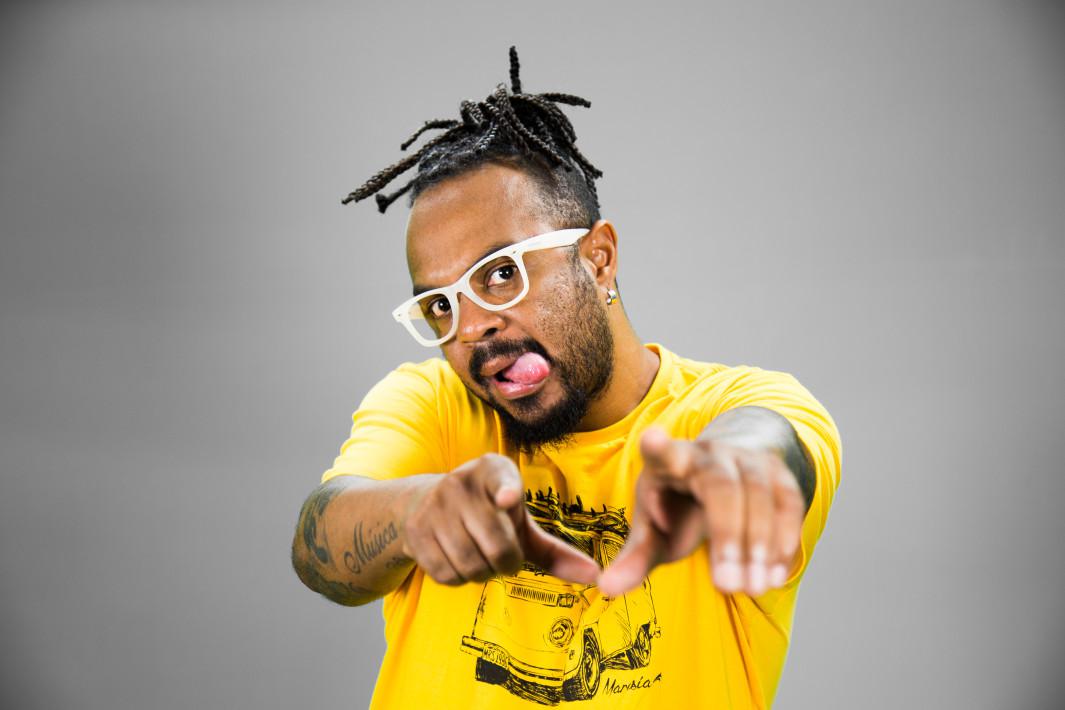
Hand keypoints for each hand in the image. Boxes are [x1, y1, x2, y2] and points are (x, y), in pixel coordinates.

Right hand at [400, 454, 600, 585]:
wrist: (424, 505)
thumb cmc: (488, 515)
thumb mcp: (520, 523)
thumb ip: (555, 551)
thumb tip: (596, 576)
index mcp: (493, 470)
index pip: (502, 479)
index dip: (506, 490)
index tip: (508, 498)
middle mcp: (461, 482)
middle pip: (496, 544)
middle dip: (506, 563)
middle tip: (506, 558)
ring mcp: (435, 506)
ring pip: (470, 563)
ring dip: (482, 574)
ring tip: (481, 558)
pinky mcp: (416, 531)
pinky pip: (445, 574)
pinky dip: (458, 578)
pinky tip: (459, 561)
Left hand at [598, 428, 805, 596]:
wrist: (729, 471)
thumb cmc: (680, 505)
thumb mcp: (654, 528)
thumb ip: (635, 557)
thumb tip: (605, 588)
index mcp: (670, 462)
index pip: (662, 451)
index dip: (658, 447)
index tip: (652, 439)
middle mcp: (710, 453)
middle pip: (721, 487)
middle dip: (727, 536)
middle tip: (727, 585)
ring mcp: (748, 459)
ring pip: (760, 494)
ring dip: (760, 544)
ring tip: (752, 587)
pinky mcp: (778, 473)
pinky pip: (788, 503)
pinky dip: (784, 539)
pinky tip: (774, 575)